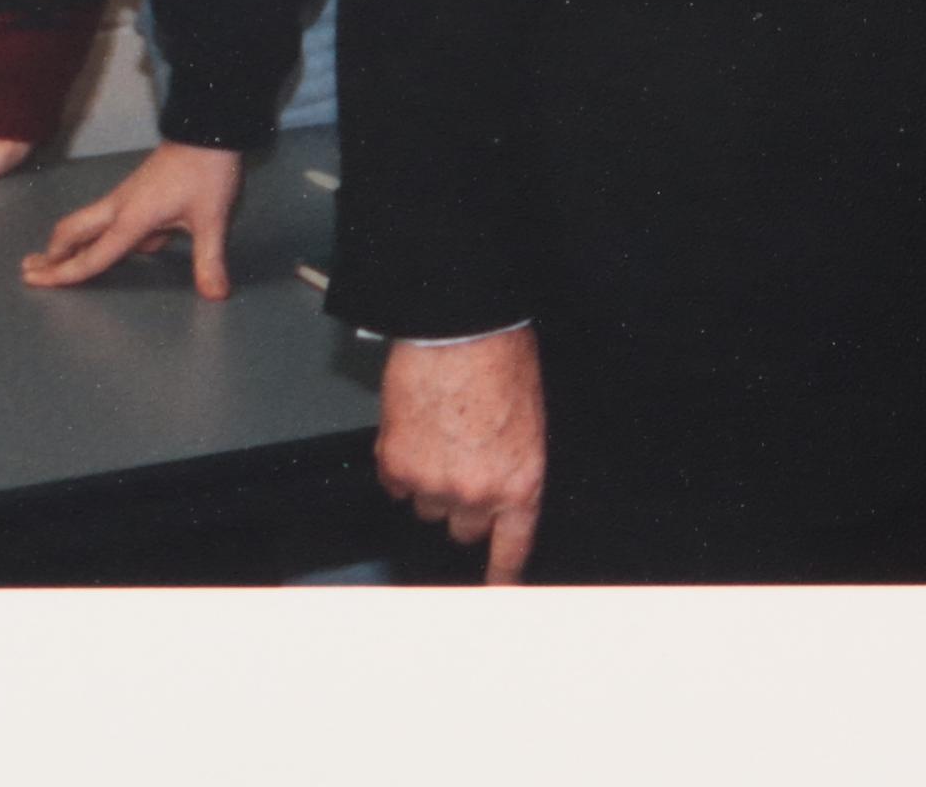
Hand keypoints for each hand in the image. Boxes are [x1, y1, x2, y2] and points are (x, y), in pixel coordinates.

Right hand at [22, 141, 247, 295]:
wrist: (207, 129)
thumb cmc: (207, 172)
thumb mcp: (212, 220)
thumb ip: (209, 260)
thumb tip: (216, 295)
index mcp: (131, 219)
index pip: (91, 256)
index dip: (63, 274)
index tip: (34, 281)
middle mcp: (119, 206)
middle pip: (73, 232)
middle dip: (52, 252)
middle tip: (30, 268)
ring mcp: (125, 195)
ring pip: (87, 222)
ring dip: (70, 241)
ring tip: (54, 257)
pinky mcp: (136, 188)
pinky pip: (109, 216)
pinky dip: (97, 231)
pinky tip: (114, 240)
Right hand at [376, 327, 545, 584]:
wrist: (458, 331)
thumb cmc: (502, 361)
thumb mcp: (530, 420)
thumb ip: (513, 463)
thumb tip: (499, 478)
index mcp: (521, 483)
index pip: (512, 548)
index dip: (502, 575)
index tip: (497, 592)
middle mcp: (477, 494)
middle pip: (465, 529)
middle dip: (466, 504)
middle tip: (466, 465)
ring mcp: (433, 485)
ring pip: (428, 507)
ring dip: (432, 483)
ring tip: (442, 437)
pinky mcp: (396, 467)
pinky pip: (396, 485)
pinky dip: (402, 464)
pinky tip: (416, 429)